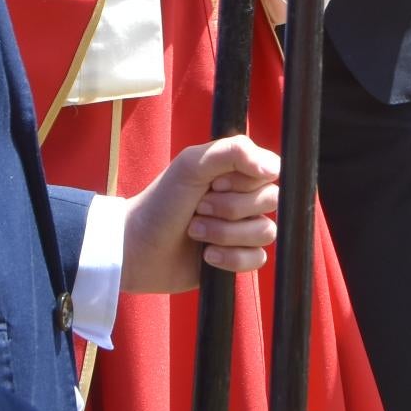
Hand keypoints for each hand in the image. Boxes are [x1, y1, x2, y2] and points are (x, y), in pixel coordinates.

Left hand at [121, 134, 279, 292]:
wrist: (137, 247)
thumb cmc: (161, 201)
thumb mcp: (191, 164)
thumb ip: (233, 152)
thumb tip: (272, 170)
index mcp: (235, 171)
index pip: (271, 170)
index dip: (246, 181)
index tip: (215, 183)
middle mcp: (243, 198)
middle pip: (270, 201)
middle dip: (229, 208)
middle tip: (197, 208)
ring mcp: (242, 229)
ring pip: (265, 232)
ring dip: (225, 233)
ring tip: (195, 232)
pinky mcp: (238, 258)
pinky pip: (258, 259)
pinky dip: (230, 258)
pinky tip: (207, 256)